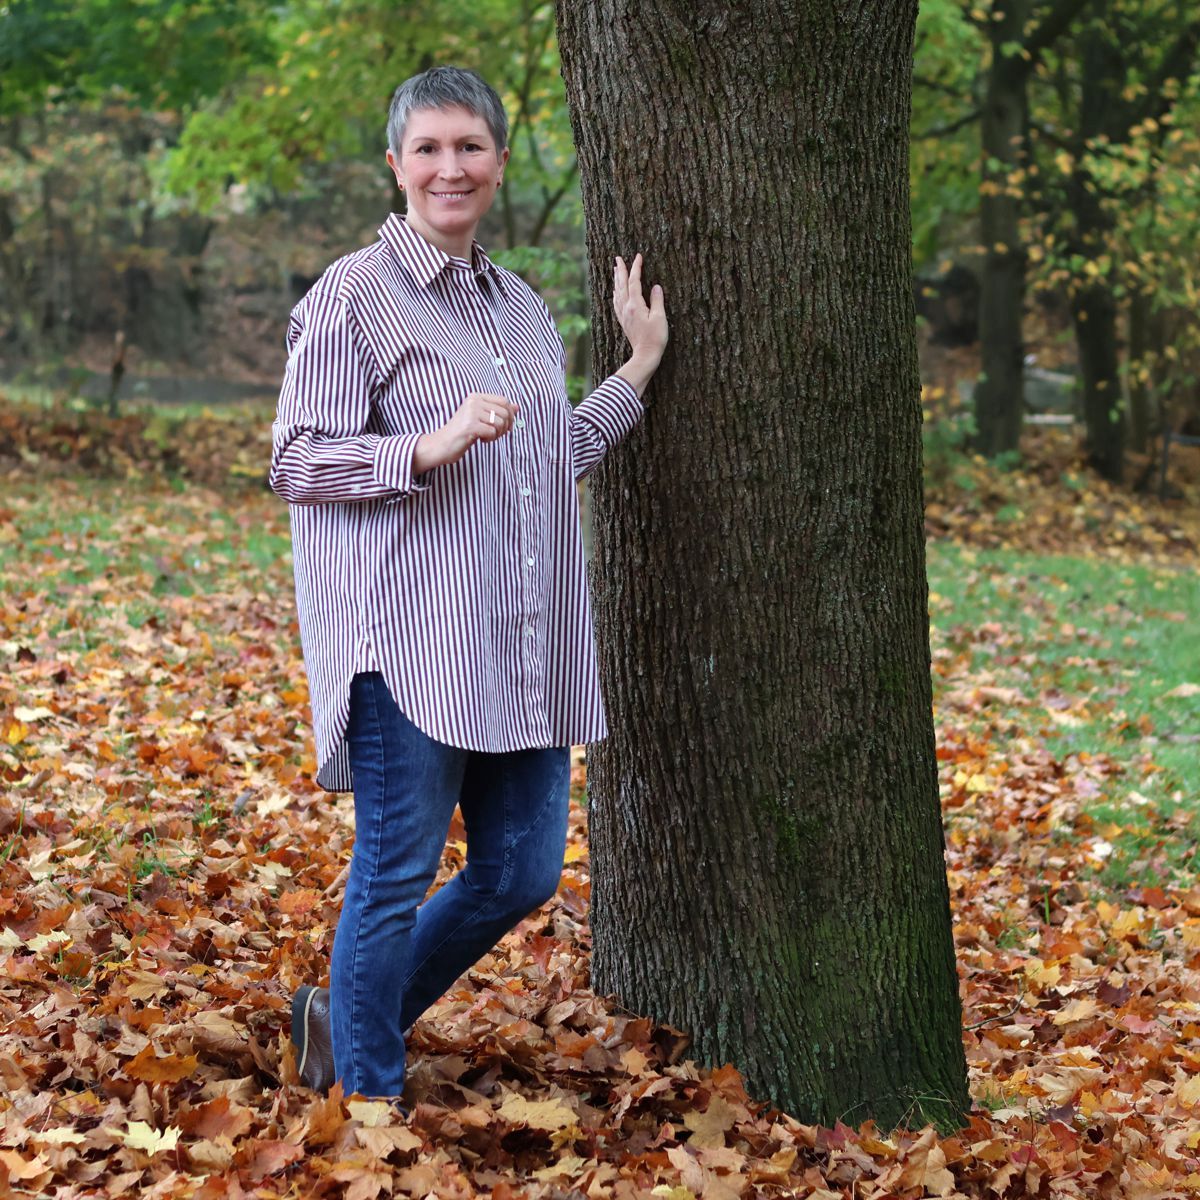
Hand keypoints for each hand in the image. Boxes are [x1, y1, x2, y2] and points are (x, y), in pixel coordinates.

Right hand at [414, 392, 517, 471]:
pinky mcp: (470, 426)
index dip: (510, 415)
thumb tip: (517, 407)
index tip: (505, 426)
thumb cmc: (462, 432)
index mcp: (476, 397)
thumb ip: (498, 411)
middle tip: (496, 434)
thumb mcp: (481, 418)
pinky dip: (490, 439)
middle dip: (505, 426)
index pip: (504, 400)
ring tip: (487, 437)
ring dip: (497, 434)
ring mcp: (471, 413)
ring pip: (500, 422)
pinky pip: (492, 432)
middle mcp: (473, 401)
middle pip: (505, 411)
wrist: (442, 444)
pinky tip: (481, 440)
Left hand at [613, 253, 667, 368]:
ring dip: (617, 280)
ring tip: (615, 270)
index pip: (634, 281)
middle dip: (620, 270)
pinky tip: (615, 292)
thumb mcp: (660, 318)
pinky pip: (616, 303)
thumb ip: (657, 301)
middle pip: (622, 285)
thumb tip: (656, 287)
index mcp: (635, 305)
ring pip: (617, 293)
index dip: (636, 268)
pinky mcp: (624, 321)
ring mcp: (624, 315)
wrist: (645, 355)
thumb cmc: (655, 338)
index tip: (638, 256)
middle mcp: (626, 308)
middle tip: (617, 258)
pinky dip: (616, 294)